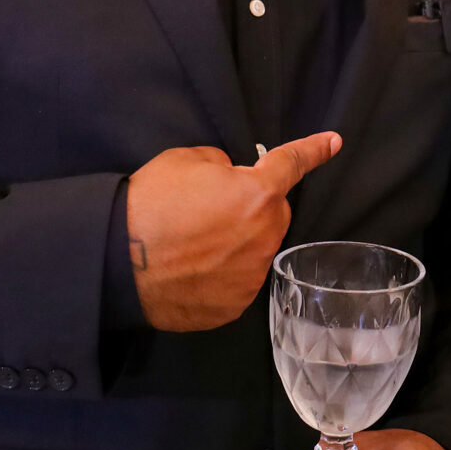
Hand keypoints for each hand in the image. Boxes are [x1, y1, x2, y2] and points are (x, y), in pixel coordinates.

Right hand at [124, 132, 340, 331]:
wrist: (117, 261)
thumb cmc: (150, 204)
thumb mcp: (184, 161)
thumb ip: (221, 166)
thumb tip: (231, 178)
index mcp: (257, 194)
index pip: (292, 164)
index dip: (314, 150)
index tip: (334, 143)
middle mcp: (263, 237)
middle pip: (272, 214)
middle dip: (253, 207)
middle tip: (211, 210)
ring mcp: (251, 276)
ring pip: (257, 249)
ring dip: (238, 243)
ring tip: (194, 244)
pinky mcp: (233, 306)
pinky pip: (239, 281)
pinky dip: (223, 274)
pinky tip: (193, 271)